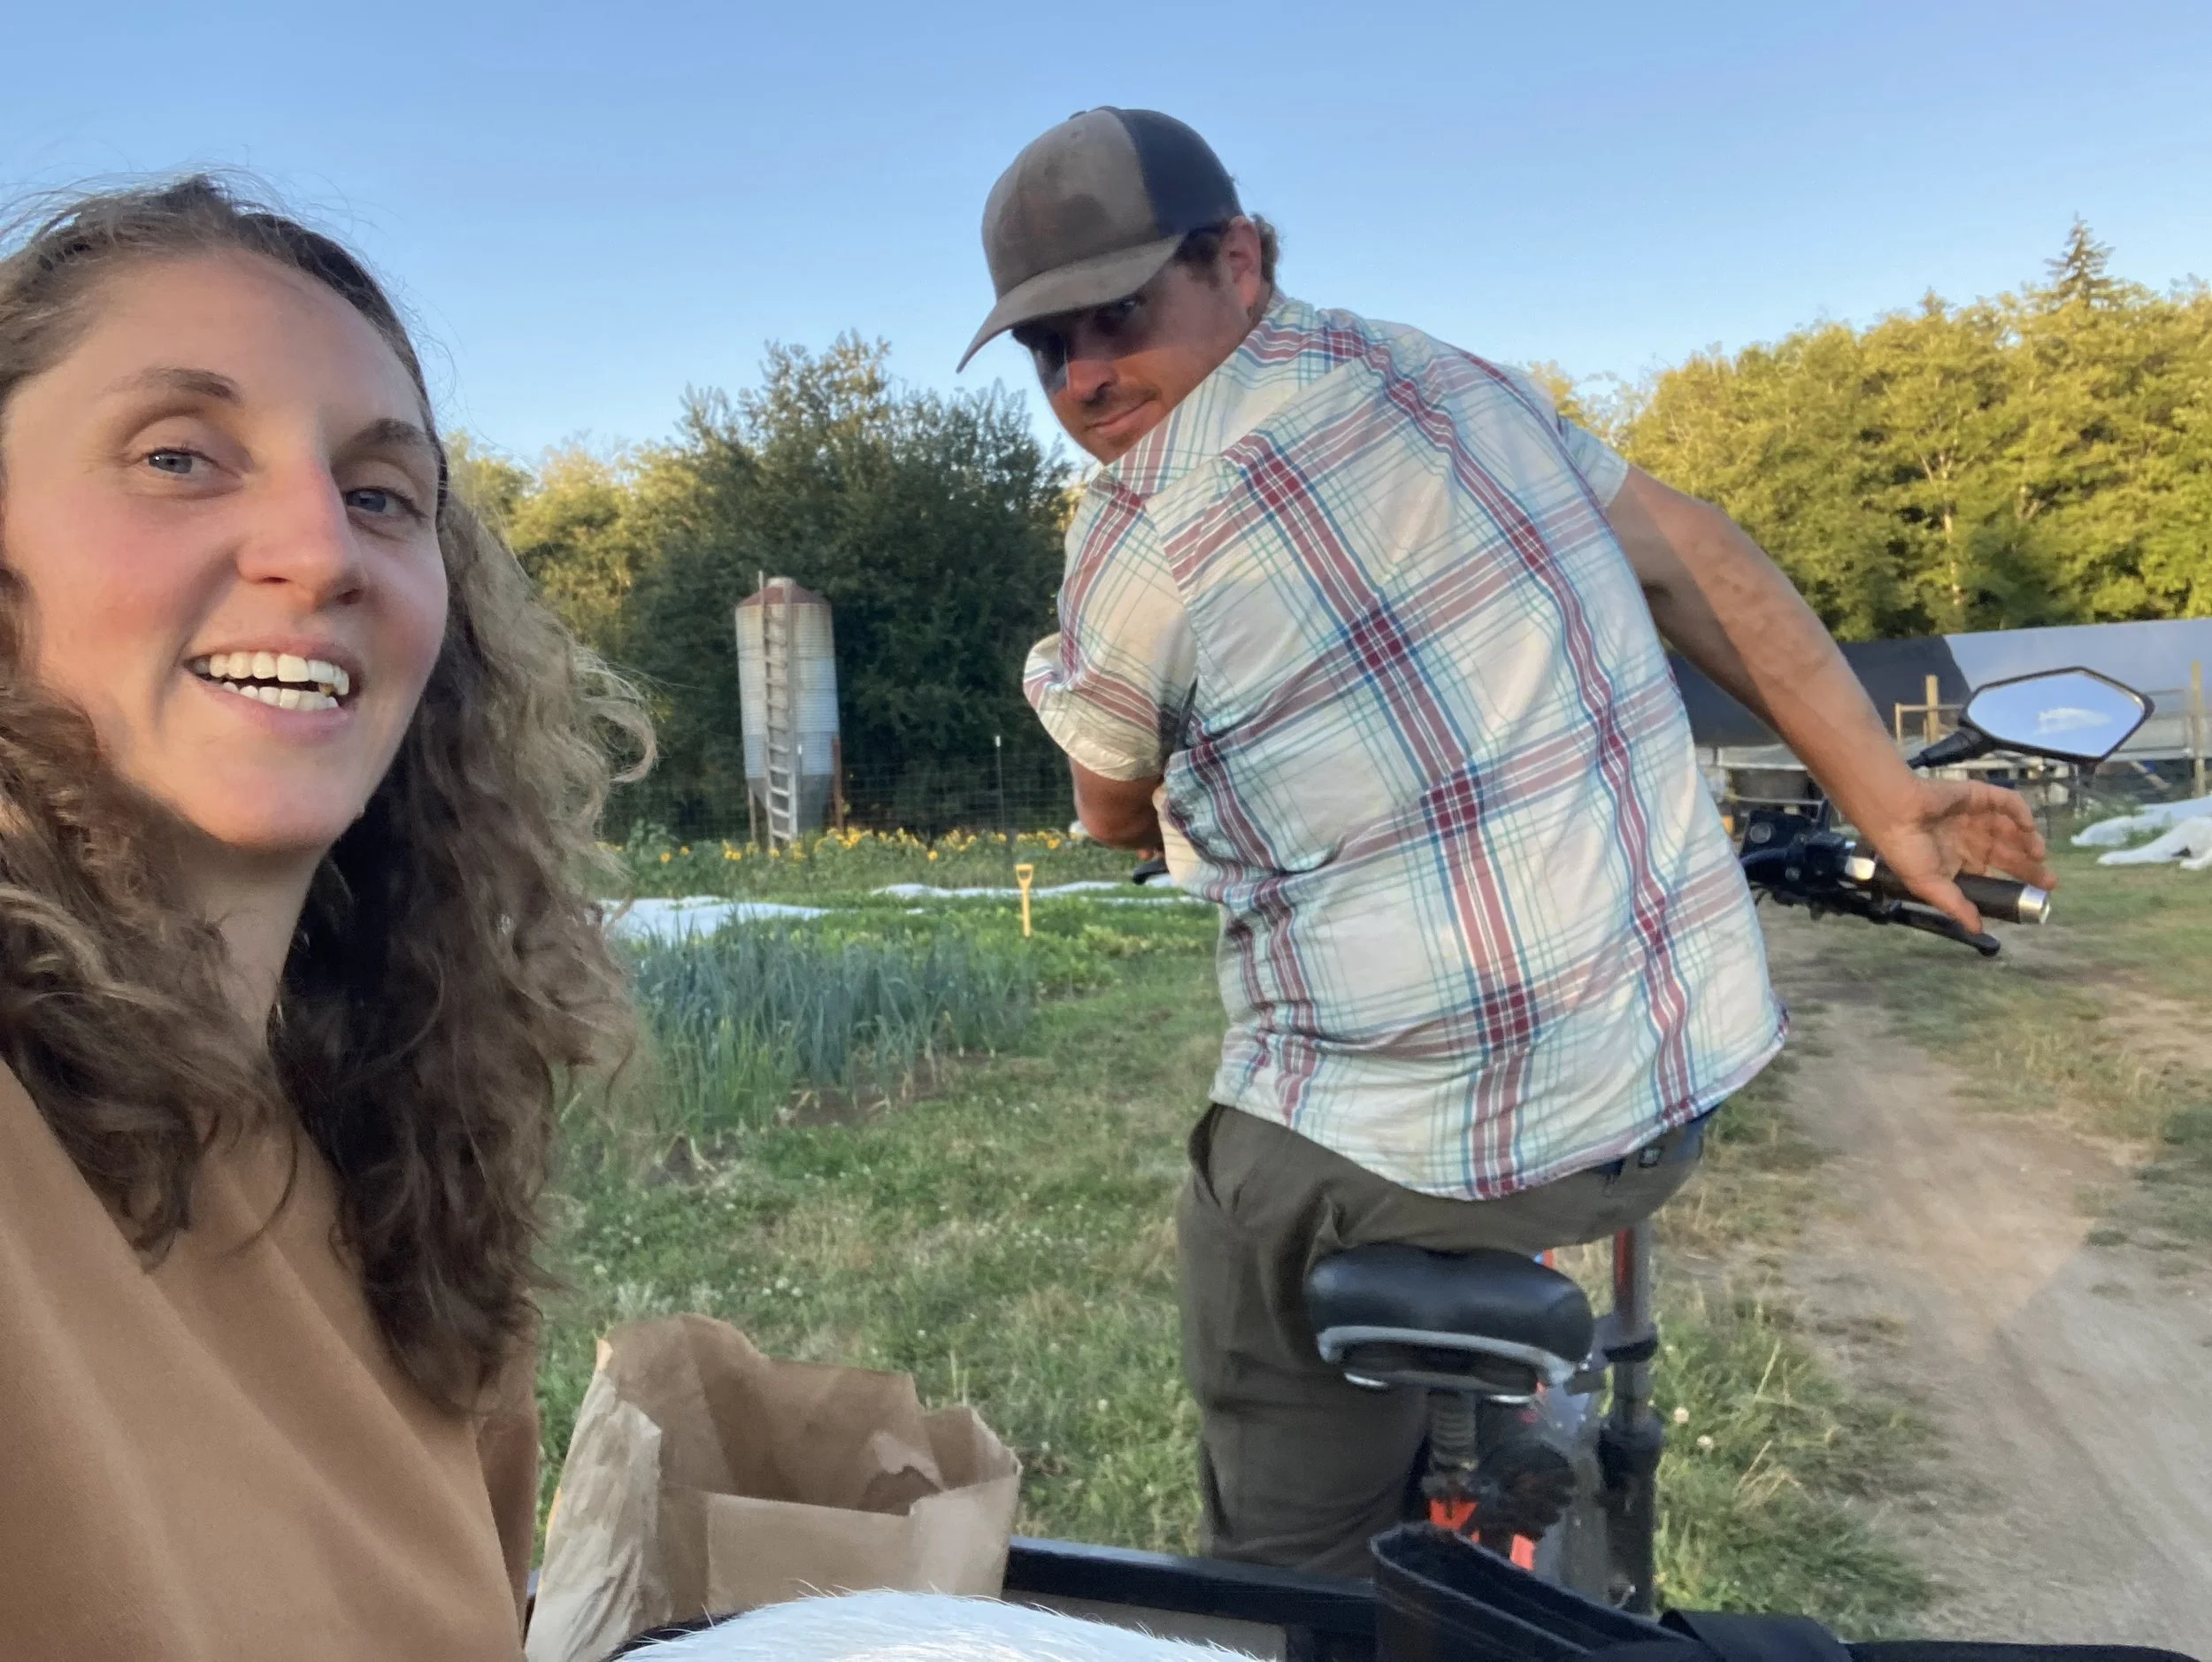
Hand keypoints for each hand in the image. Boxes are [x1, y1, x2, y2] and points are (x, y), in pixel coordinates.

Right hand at [1862, 777, 2055, 932]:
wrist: (1895, 812)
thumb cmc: (1907, 850)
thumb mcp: (1929, 885)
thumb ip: (1956, 906)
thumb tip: (1978, 931)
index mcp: (1957, 860)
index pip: (1992, 872)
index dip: (2013, 883)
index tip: (2033, 896)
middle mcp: (1968, 838)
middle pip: (2007, 854)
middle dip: (2029, 868)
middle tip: (2050, 881)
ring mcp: (1975, 816)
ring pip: (2011, 829)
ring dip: (2028, 841)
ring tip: (2039, 855)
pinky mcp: (1978, 795)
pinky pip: (2006, 803)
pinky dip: (2021, 813)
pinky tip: (2028, 827)